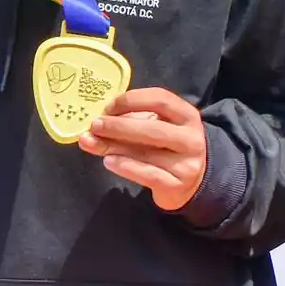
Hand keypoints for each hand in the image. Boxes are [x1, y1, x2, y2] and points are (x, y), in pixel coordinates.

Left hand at [77, 87, 207, 211]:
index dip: (131, 100)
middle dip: (119, 125)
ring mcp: (187, 164)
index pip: (160, 99)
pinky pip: (148, 175)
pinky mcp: (177, 186)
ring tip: (92, 142)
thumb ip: (130, 123)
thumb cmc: (168, 148)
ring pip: (147, 152)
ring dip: (115, 146)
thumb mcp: (156, 129)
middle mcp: (191, 138)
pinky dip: (126, 167)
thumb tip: (95, 124)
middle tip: (94, 125)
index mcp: (187, 115)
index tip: (107, 107)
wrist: (192, 183)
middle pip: (153, 127)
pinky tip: (108, 161)